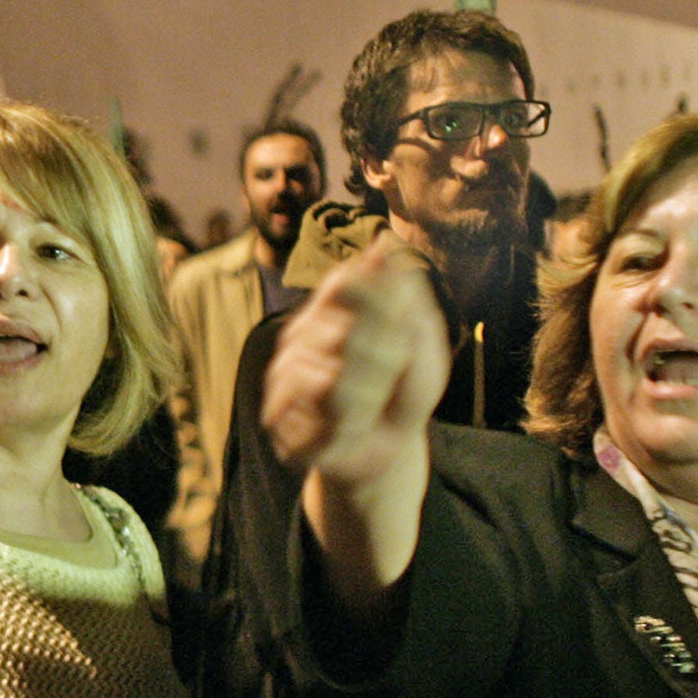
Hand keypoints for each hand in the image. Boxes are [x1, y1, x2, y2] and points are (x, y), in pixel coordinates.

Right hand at [260, 232, 449, 487]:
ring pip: (334, 371)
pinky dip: (349, 418)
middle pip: (348, 329)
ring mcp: (284, 372)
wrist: (384, 455)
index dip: (377, 300)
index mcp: (333, 311)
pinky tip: (352, 426)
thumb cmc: (403, 393)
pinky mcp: (277, 411)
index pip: (345, 282)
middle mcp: (302, 334)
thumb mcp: (421, 343)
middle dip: (388, 358)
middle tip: (397, 375)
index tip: (406, 326)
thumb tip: (384, 243)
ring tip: (373, 406)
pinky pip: (317, 406)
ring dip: (371, 394)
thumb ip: (402, 296)